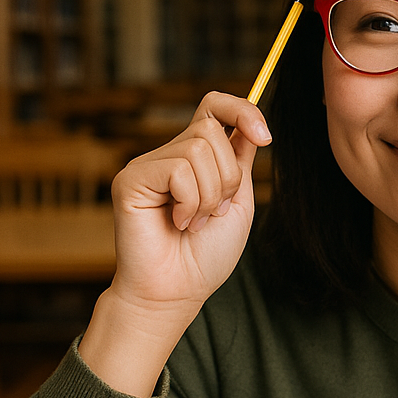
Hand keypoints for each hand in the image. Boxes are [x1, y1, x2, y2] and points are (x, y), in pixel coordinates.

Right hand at [78, 92, 269, 395]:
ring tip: (194, 222)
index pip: (214, 107)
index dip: (242, 110)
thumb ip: (240, 162)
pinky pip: (178, 170)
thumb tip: (251, 124)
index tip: (266, 137)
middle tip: (213, 213)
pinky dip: (189, 202)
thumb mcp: (237, 202)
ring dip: (209, 195)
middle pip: (211, 130)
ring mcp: (148, 165)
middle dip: (227, 178)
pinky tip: (177, 223)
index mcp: (198, 159)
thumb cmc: (206, 254)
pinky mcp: (131, 178)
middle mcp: (171, 155)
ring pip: (198, 150)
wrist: (177, 291)